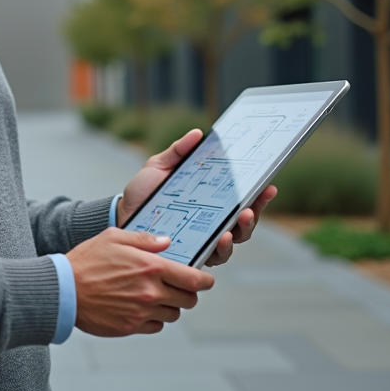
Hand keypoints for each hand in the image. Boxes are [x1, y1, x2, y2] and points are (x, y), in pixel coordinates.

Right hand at [66, 228, 214, 336]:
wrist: (63, 290)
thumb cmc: (86, 261)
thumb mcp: (114, 237)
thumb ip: (145, 239)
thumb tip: (167, 242)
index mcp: (151, 267)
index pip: (194, 279)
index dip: (205, 281)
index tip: (205, 280)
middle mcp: (151, 292)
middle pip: (189, 299)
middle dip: (187, 292)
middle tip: (177, 286)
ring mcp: (142, 312)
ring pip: (174, 314)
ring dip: (170, 305)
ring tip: (155, 295)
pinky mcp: (131, 327)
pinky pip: (156, 326)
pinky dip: (155, 318)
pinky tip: (142, 307)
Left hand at [115, 129, 278, 267]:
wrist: (120, 216)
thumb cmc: (143, 193)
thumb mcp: (160, 166)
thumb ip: (178, 151)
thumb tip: (197, 133)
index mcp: (210, 200)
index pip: (241, 198)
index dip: (259, 194)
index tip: (268, 184)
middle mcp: (212, 222)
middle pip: (245, 221)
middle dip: (255, 211)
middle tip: (254, 201)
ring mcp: (204, 240)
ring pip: (235, 240)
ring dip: (242, 230)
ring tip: (240, 218)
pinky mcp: (192, 254)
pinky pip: (214, 257)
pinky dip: (221, 248)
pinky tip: (221, 238)